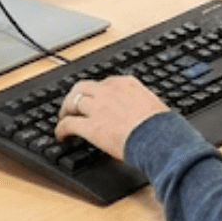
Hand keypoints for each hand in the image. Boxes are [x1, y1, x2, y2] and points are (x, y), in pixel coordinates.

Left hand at [53, 75, 168, 160]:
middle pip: (82, 87)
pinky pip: (68, 124)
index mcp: (125, 84)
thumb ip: (141, 103)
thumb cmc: (161, 125)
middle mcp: (108, 91)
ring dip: (65, 110)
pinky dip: (61, 129)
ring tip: (63, 117)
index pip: (104, 83)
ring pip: (72, 102)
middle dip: (74, 95)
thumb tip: (142, 112)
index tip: (94, 98)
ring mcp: (97, 108)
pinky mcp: (90, 127)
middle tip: (71, 104)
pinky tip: (60, 136)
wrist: (158, 137)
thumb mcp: (152, 104)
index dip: (95, 92)